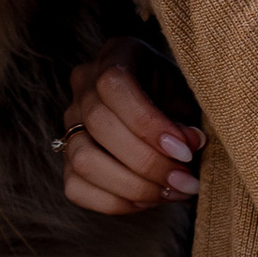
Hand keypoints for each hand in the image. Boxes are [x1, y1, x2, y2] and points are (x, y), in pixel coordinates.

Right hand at [60, 47, 202, 216]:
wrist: (165, 110)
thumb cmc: (178, 99)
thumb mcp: (188, 95)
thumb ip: (188, 118)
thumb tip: (189, 145)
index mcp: (116, 54)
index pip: (114, 85)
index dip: (148, 123)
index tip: (185, 151)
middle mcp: (84, 84)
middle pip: (99, 125)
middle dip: (147, 162)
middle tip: (185, 180)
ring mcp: (70, 122)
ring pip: (83, 159)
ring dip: (133, 186)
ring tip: (171, 192)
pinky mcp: (67, 158)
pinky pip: (76, 188)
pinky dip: (116, 202)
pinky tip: (148, 199)